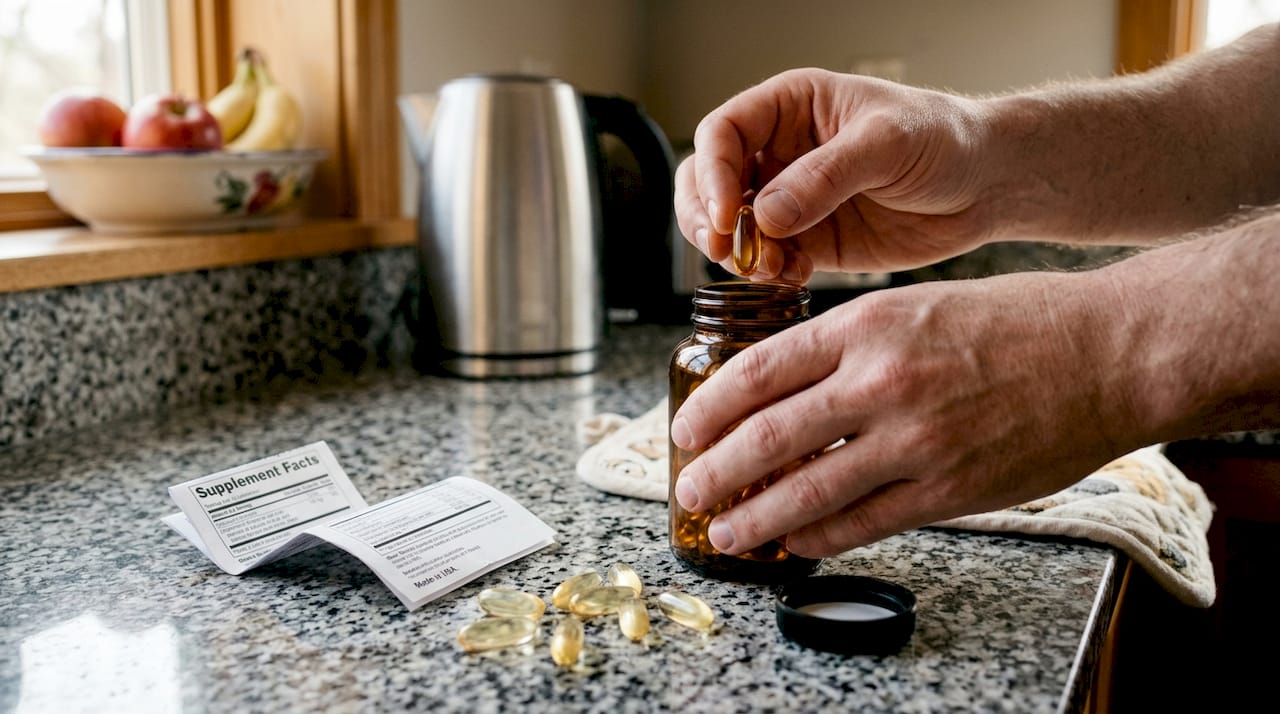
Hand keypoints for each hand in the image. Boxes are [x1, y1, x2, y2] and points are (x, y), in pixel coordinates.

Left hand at [668, 272, 1138, 556]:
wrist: (1108, 352)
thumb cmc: (1018, 321)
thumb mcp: (916, 303)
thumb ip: (850, 345)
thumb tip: (785, 389)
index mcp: (866, 324)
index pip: (759, 370)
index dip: (710, 407)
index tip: (686, 428)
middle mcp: (880, 380)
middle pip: (768, 436)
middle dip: (716, 471)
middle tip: (688, 489)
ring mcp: (914, 439)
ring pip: (807, 489)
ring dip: (755, 518)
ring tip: (726, 532)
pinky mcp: (948, 489)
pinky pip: (864, 522)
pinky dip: (819, 537)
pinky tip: (794, 543)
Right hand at [675, 68, 997, 280]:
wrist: (987, 186)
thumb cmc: (945, 139)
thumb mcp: (888, 143)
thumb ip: (826, 176)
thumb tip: (766, 214)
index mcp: (790, 108)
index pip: (722, 133)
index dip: (713, 174)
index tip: (728, 214)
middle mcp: (779, 152)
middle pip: (706, 181)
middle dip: (706, 218)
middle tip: (725, 249)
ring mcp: (790, 199)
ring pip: (729, 227)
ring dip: (735, 252)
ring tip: (767, 267)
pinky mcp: (808, 241)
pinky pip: (765, 260)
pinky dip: (767, 273)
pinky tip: (792, 276)